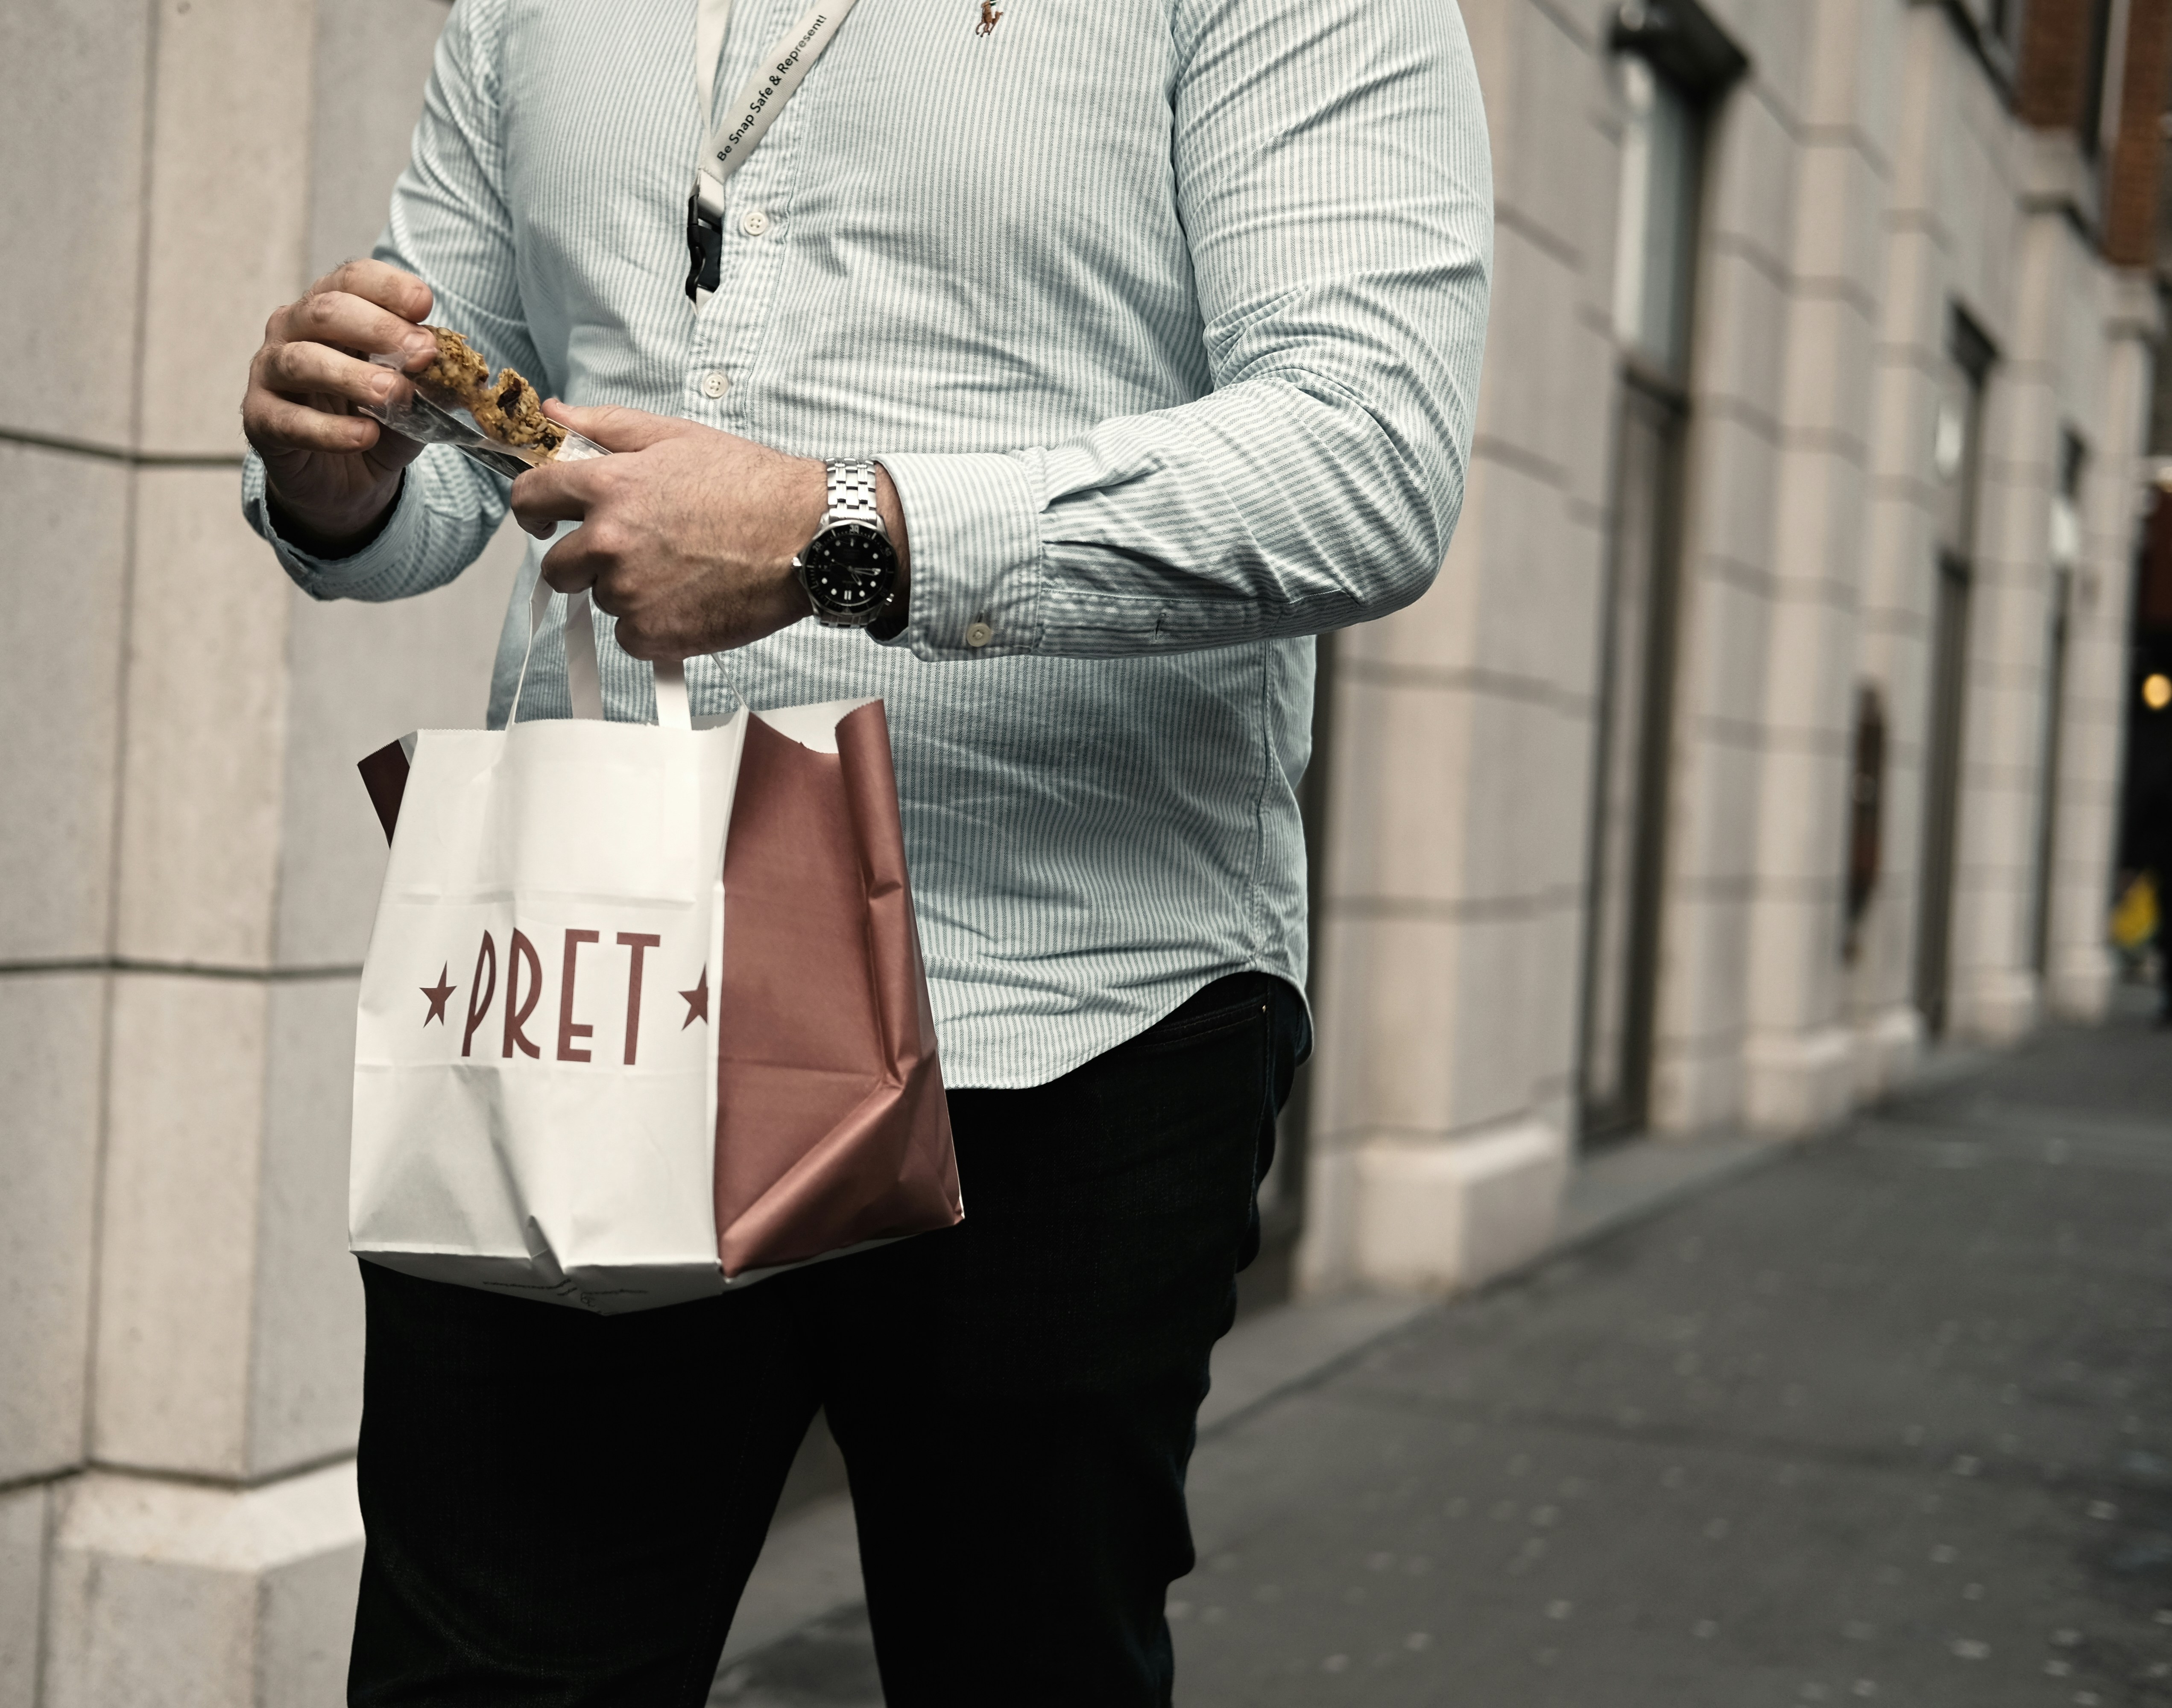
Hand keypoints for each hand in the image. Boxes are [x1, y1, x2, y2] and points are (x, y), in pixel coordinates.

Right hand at [243, 260, 439, 552]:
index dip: (388, 288)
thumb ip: (432, 379)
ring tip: (395, 394)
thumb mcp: (415, 397)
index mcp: (329, 310)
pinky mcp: (260, 418)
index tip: (425, 306)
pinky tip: (366, 436)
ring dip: (353, 375)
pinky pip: (289, 420)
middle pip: (325, 312)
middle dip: (379, 329)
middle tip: (423, 354)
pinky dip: (331, 430)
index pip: (351, 279)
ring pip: (302, 361)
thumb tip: (461, 369)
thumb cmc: (376, 420)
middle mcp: (291, 330)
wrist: (346, 479)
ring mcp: (270, 372)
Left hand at [512, 403, 855, 659]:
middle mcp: (611, 542)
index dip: (533, 510)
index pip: (531, 499)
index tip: (546, 521)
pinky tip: (688, 598)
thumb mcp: (674, 437)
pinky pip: (630, 636)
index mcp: (609, 488)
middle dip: (585, 560)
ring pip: (601, 601)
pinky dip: (652, 625)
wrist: (806, 538)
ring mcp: (631, 593)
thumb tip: (552, 414)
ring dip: (628, 591)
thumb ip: (605, 427)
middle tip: (633, 551)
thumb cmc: (749, 485)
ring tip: (679, 570)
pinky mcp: (655, 635)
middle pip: (558, 567)